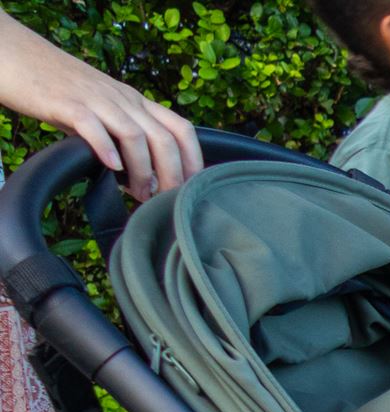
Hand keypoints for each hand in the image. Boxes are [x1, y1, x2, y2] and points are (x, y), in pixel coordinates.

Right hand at [0, 19, 201, 201]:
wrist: (19, 57)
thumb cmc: (60, 89)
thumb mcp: (102, 111)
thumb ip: (121, 139)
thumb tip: (139, 180)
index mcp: (135, 101)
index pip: (180, 128)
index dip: (193, 160)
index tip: (190, 188)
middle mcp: (123, 99)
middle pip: (163, 138)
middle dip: (171, 175)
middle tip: (165, 200)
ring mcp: (96, 100)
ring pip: (135, 136)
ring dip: (142, 170)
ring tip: (138, 192)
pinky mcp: (68, 104)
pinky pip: (94, 127)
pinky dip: (106, 149)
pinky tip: (111, 168)